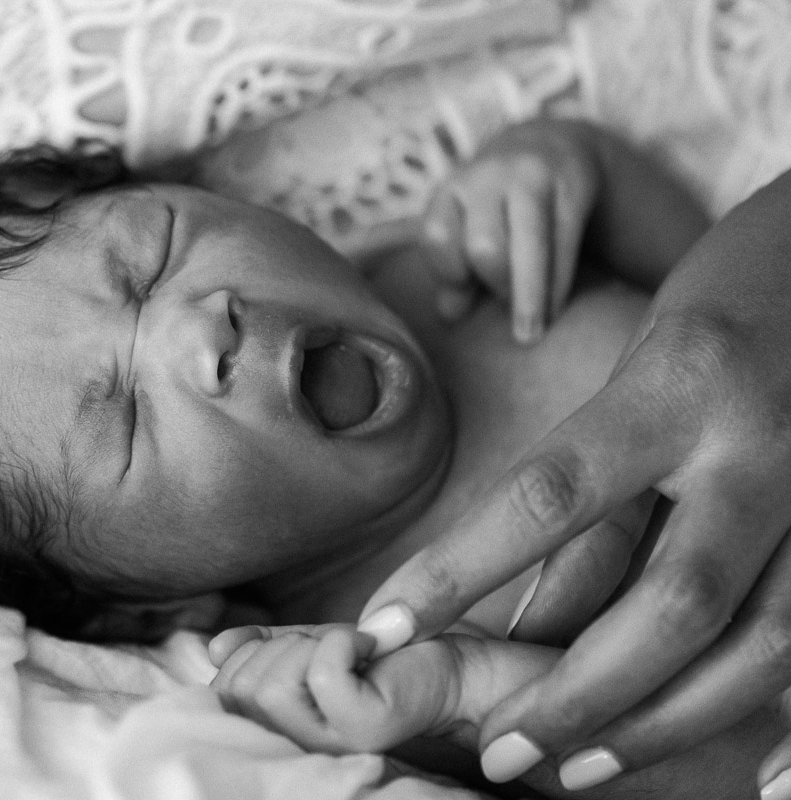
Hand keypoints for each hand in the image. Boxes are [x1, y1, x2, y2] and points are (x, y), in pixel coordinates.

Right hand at [209, 624, 553, 756]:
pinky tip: (369, 647)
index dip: (239, 662)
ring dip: (305, 646)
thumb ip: (287, 651)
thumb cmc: (447, 668)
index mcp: (304, 727)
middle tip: (339, 647)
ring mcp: (345, 745)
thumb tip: (215, 646)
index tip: (296, 645)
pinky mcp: (378, 732)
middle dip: (273, 649)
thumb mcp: (346, 650)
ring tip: (356, 649)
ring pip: (265, 692)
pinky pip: (321, 682)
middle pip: (237, 694)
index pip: (228, 694)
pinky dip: (336, 646)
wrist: (529, 683)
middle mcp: (317, 746)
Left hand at [359, 168, 790, 791]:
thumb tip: (524, 621)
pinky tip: (695, 755)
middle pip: (674, 603)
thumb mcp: (632, 383)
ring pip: (762, 648)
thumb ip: (594, 502)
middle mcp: (758, 449)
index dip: (458, 573)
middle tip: (499, 751)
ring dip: (663, 726)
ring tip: (575, 769)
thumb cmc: (716, 316)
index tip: (381, 631)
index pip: (549, 495)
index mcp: (675, 387)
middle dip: (580, 695)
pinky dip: (754, 711)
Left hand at [420, 119, 598, 343]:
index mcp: (452, 189)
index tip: (464, 294)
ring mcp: (532, 177)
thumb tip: (450, 316)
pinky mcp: (572, 185)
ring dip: (529, 297)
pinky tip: (553, 310)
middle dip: (495, 283)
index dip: (449, 273)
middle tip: (504, 304)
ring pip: (528, 246)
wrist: (551, 145)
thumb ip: (455, 272)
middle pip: (484, 247)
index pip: (437, 237)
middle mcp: (488, 178)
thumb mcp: (466, 227)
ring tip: (530, 335)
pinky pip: (565, 244)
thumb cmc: (497, 204)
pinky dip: (557, 284)